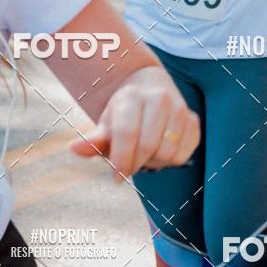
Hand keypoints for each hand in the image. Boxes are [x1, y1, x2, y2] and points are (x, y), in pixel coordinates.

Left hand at [70, 66, 199, 180]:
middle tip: (129, 164)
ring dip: (154, 162)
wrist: (148, 87)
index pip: (127, 134)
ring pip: (168, 153)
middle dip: (137, 163)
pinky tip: (161, 150)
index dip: (121, 160)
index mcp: (131, 96)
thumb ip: (93, 140)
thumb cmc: (123, 112)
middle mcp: (158, 98)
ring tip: (145, 153)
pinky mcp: (193, 119)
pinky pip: (183, 154)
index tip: (116, 178)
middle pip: (149, 146)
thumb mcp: (106, 123)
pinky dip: (171, 160)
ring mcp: (179, 107)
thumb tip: (74, 148)